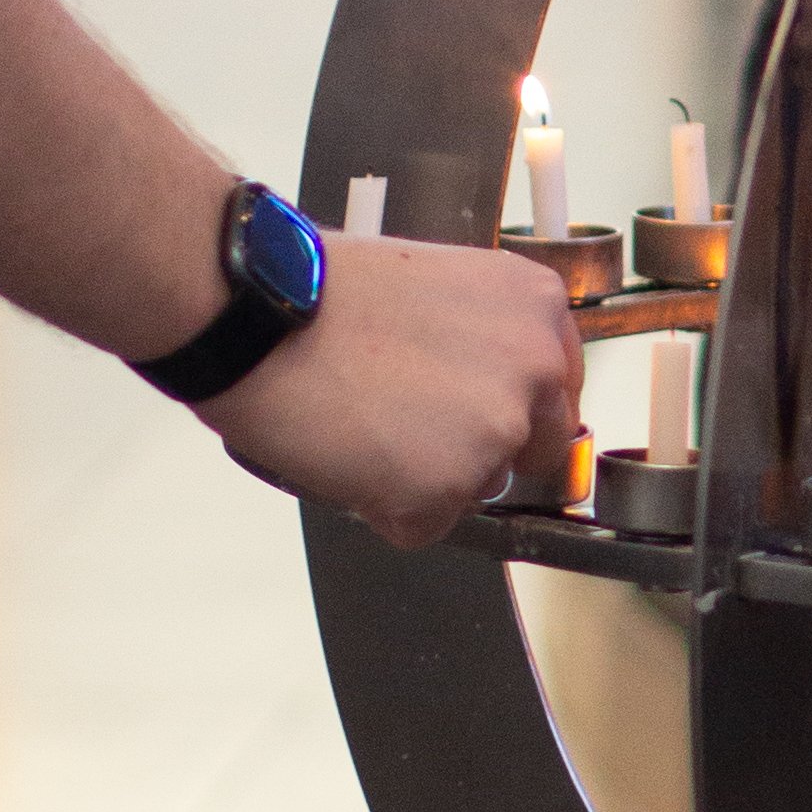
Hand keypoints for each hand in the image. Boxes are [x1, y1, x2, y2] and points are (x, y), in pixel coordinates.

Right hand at [206, 235, 583, 546]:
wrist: (255, 314)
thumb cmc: (320, 292)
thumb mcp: (435, 285)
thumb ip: (483, 339)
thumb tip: (490, 392)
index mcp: (536, 307)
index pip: (556, 389)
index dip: (509, 407)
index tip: (474, 412)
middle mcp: (534, 369)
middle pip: (533, 448)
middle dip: (479, 451)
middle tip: (410, 427)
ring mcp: (495, 434)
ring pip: (476, 489)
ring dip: (427, 479)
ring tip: (365, 427)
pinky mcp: (446, 489)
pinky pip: (424, 526)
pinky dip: (385, 509)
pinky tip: (349, 457)